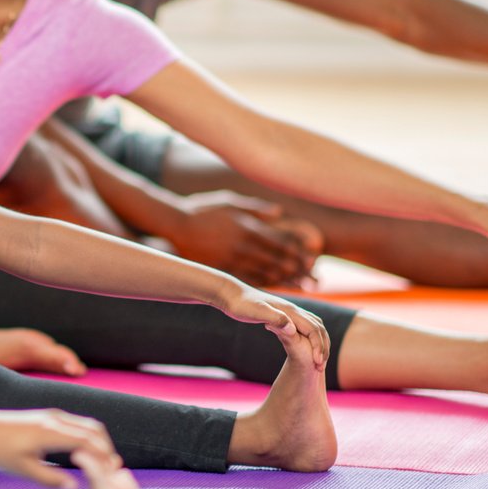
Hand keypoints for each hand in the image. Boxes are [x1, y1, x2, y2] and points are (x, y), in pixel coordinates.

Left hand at [0, 409, 121, 488]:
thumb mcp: (22, 469)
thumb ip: (49, 478)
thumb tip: (76, 487)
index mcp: (50, 433)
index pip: (87, 442)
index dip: (103, 458)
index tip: (112, 476)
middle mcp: (55, 419)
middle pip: (94, 430)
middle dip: (107, 449)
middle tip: (114, 472)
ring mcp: (54, 415)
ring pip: (88, 424)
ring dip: (100, 442)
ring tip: (105, 465)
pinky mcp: (50, 416)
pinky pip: (79, 424)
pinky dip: (91, 437)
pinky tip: (89, 455)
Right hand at [165, 192, 320, 286]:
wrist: (176, 225)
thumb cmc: (202, 209)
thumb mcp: (229, 201)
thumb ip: (256, 208)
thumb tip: (279, 212)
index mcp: (248, 227)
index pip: (280, 240)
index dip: (296, 250)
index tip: (310, 257)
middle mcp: (243, 244)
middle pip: (276, 258)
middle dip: (296, 267)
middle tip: (312, 276)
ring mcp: (233, 258)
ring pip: (265, 271)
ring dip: (285, 278)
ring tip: (300, 285)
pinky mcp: (223, 267)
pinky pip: (248, 277)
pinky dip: (264, 283)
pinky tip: (273, 286)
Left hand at [217, 284, 329, 370]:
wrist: (231, 295)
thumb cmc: (241, 305)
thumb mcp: (256, 312)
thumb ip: (275, 319)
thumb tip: (292, 328)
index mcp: (289, 311)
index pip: (313, 330)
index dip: (318, 347)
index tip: (317, 363)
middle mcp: (292, 310)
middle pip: (318, 328)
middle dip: (322, 347)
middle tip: (320, 367)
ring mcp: (288, 312)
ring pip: (313, 326)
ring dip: (318, 342)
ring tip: (317, 359)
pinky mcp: (282, 315)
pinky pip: (302, 326)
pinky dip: (309, 337)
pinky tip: (303, 347)